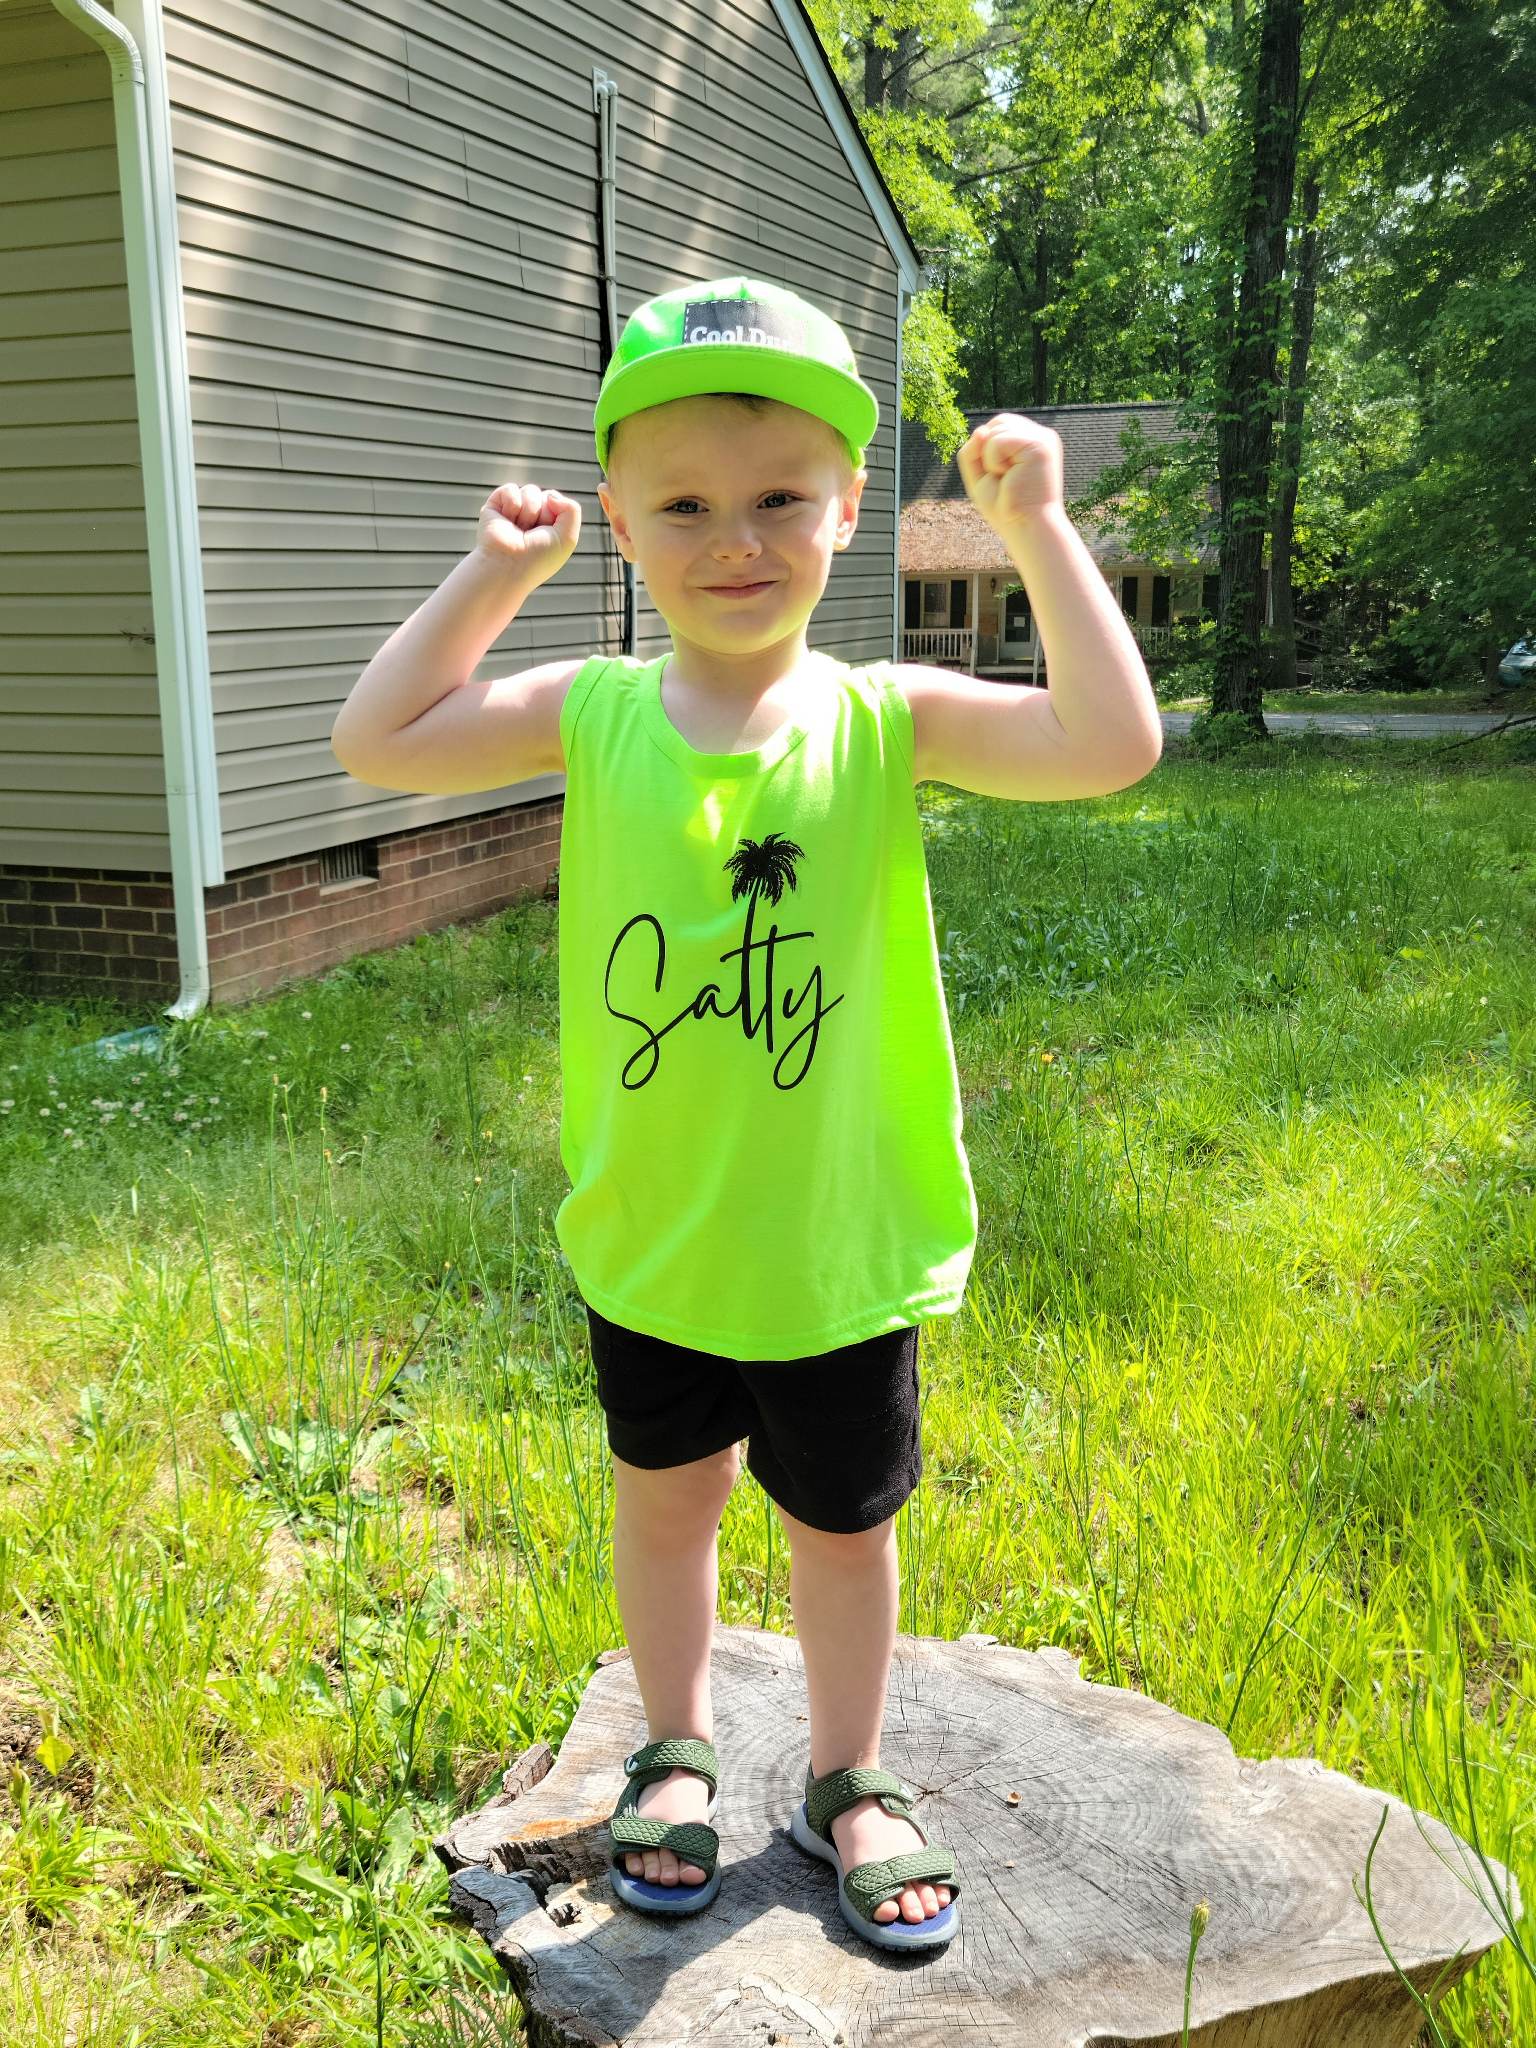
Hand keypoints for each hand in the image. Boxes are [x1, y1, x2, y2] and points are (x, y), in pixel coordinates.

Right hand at [475, 482, 580, 582]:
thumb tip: (550, 495)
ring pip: (530, 490)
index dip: (557, 514)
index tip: (548, 535)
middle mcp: (532, 519)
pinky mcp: (495, 507)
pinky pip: (510, 489)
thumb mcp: (567, 538)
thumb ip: (572, 510)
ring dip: (529, 511)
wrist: (508, 566)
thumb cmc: (537, 559)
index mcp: (549, 527)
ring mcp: (513, 512)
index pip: (558, 503)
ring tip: (519, 530)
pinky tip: (507, 519)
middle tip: (531, 534)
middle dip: (543, 513)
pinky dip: (512, 503)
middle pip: (546, 495)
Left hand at [956, 413, 1063, 531]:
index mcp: (1030, 441)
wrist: (1025, 527)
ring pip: (996, 429)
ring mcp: (1042, 438)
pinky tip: (1010, 476)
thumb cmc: (1005, 507)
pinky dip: (994, 461)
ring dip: (990, 459)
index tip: (1003, 476)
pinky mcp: (1040, 444)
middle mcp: (1039, 436)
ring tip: (1009, 478)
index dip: (988, 449)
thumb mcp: (980, 475)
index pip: (999, 426)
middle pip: (998, 422)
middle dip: (988, 452)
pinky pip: (998, 440)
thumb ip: (973, 450)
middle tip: (1005, 479)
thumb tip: (981, 430)